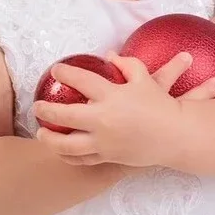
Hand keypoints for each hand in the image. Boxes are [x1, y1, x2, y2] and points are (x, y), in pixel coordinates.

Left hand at [33, 50, 214, 167]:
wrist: (178, 136)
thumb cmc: (160, 105)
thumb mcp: (145, 79)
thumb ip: (126, 64)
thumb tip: (108, 55)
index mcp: (112, 96)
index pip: (81, 80)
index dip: (65, 73)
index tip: (55, 70)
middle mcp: (104, 120)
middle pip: (65, 115)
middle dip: (46, 110)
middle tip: (36, 106)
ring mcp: (105, 142)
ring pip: (67, 144)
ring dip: (50, 139)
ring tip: (40, 133)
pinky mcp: (109, 157)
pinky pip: (82, 159)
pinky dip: (67, 156)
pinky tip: (59, 151)